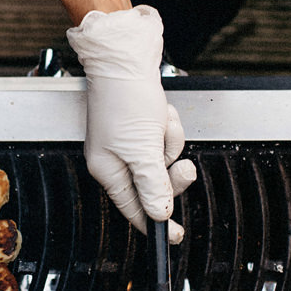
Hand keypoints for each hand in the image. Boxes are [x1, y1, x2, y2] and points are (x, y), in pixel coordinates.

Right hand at [66, 6, 196, 242]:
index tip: (175, 235)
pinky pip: (163, 137)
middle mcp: (115, 159)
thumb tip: (159, 214)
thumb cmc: (124, 97)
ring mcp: (128, 141)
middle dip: (171, 173)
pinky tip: (161, 112)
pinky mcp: (140, 124)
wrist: (124, 56)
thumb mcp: (142, 149)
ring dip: (169, 142)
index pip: (134, 209)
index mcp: (107, 171)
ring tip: (162, 123)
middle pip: (153, 185)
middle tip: (183, 168)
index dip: (156, 223)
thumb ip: (152, 184)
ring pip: (162, 158)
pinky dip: (167, 127)